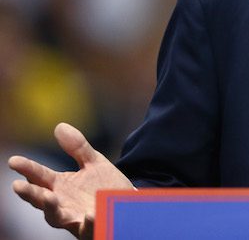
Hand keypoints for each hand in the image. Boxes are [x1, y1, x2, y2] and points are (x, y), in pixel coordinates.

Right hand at [8, 122, 133, 239]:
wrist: (127, 205)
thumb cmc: (104, 186)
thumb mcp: (93, 163)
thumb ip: (77, 147)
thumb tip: (59, 126)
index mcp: (60, 186)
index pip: (39, 177)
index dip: (27, 169)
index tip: (13, 161)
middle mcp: (63, 204)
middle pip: (41, 200)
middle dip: (30, 194)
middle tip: (17, 186)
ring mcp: (75, 217)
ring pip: (57, 218)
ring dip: (51, 209)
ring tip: (49, 198)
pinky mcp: (92, 229)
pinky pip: (90, 228)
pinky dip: (89, 222)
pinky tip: (92, 215)